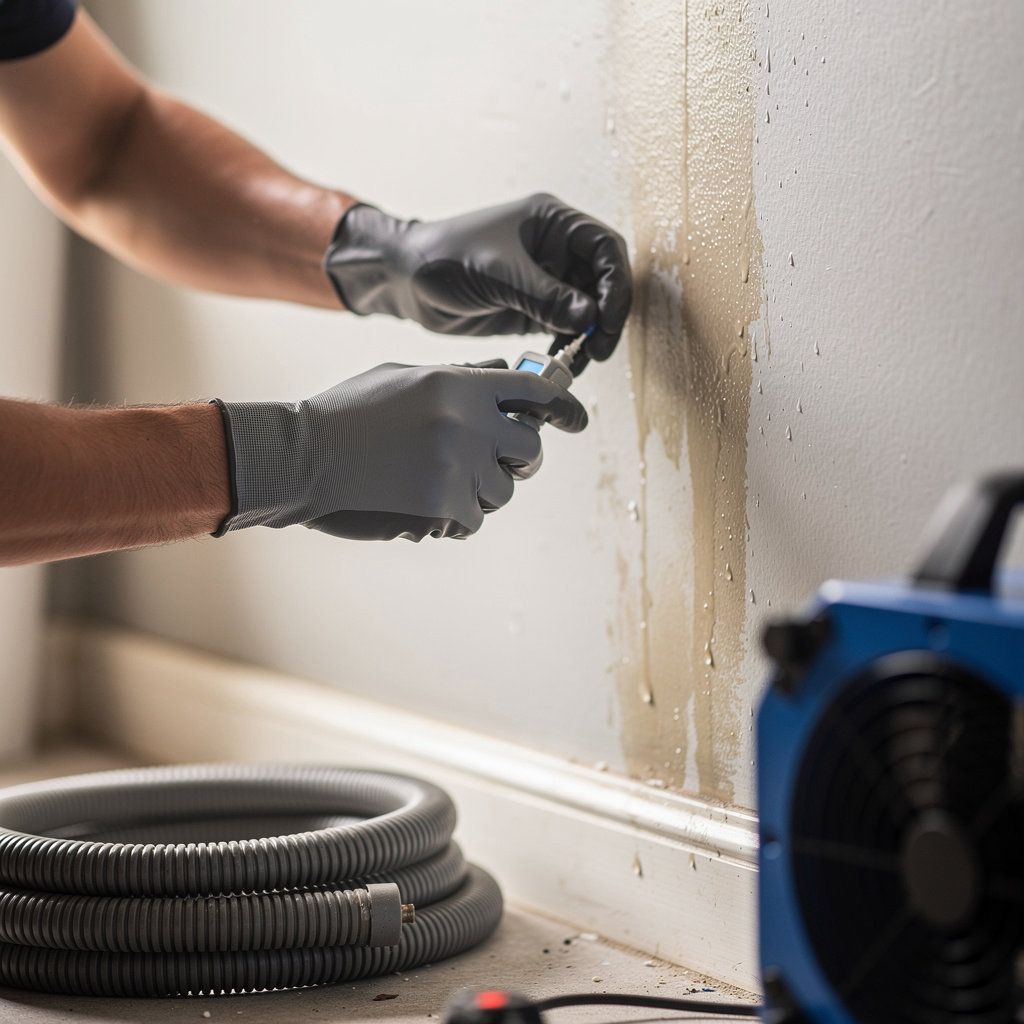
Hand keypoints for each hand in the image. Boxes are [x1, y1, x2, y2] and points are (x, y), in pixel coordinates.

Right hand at [214, 362, 586, 541]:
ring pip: (504, 490)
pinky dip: (455, 517)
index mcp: (457, 384)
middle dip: (517, 459)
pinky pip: (475, 519)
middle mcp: (465, 421)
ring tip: (435, 481)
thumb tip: (507, 374)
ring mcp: (456, 465)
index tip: (576, 421)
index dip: (561, 407)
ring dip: (480, 491)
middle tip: (494, 462)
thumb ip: (460, 377)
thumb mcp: (404, 377)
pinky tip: (419, 504)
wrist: (300, 457)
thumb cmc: (348, 413)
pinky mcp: (442, 506)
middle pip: (529, 448)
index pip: (531, 391)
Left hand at [323, 193, 631, 372]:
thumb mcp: (497, 273)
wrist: (407, 280)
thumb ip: (545, 295)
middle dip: (607, 316)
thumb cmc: (444, 257)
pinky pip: (565, 328)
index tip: (607, 320)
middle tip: (599, 348)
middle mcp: (556, 249)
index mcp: (553, 222)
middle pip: (603, 282)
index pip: (605, 248)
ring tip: (580, 360)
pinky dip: (569, 345)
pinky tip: (560, 360)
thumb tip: (590, 317)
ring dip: (590, 336)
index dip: (616, 284)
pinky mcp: (534, 309)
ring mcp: (547, 280)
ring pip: (588, 309)